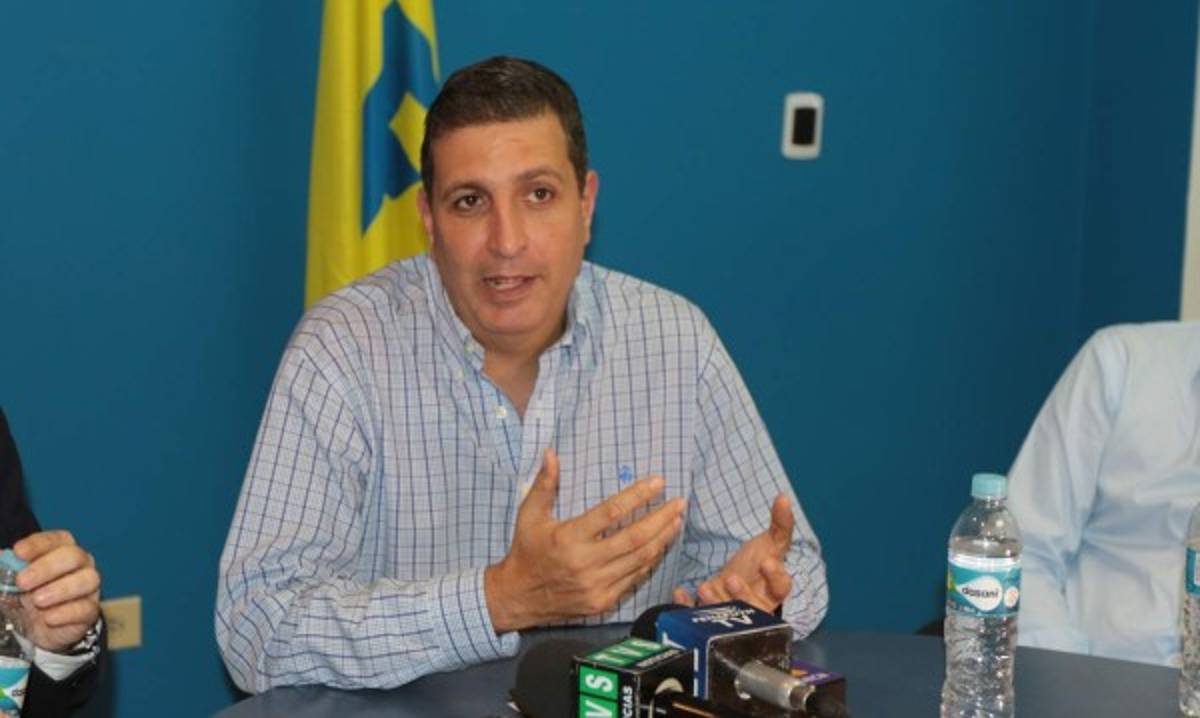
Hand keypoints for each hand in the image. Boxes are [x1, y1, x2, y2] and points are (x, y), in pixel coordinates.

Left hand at [12, 531, 101, 652]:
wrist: (37, 628)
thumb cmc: (24, 597)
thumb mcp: (9, 582)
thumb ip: (6, 570)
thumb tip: (1, 559)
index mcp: (61, 551)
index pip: (56, 539)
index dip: (38, 544)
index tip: (18, 552)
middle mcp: (80, 565)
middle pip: (74, 556)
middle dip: (47, 567)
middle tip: (22, 582)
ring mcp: (88, 588)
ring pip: (88, 579)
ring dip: (61, 589)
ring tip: (37, 601)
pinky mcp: (90, 611)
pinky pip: (86, 608)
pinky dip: (67, 612)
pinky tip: (49, 618)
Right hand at [485, 449, 686, 632]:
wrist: (519, 597)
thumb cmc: (526, 551)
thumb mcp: (529, 515)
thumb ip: (544, 484)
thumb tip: (552, 453)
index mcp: (569, 538)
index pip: (611, 513)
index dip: (637, 496)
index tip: (658, 483)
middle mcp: (585, 563)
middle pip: (634, 538)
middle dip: (661, 518)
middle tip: (680, 503)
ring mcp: (596, 585)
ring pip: (640, 559)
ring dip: (662, 539)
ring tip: (677, 521)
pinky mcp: (603, 601)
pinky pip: (634, 578)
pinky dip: (651, 560)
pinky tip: (660, 545)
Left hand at [672, 493, 792, 613]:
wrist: (734, 580)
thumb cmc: (756, 563)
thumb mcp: (770, 543)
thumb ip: (780, 524)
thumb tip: (783, 497)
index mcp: (773, 589)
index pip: (781, 588)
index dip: (776, 577)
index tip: (767, 562)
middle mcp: (755, 606)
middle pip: (754, 607)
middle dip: (742, 594)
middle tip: (731, 578)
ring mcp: (731, 613)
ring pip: (727, 614)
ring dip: (716, 601)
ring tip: (704, 587)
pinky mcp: (709, 618)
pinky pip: (699, 618)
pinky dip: (689, 607)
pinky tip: (681, 593)